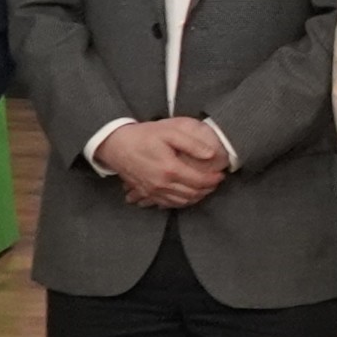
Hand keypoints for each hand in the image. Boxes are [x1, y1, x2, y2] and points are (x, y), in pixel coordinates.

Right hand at [98, 118, 226, 208]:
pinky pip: (168, 204)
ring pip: (182, 201)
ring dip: (196, 197)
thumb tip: (211, 154)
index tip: (221, 175)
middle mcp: (162, 184)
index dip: (213, 179)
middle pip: (193, 193)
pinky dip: (181, 202)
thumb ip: (192, 144)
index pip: (200, 181)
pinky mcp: (146, 193)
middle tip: (215, 182)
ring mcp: (153, 191)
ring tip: (204, 188)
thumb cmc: (142, 136)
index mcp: (170, 169)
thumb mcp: (169, 133)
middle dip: (207, 189)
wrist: (115, 145)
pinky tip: (186, 195)